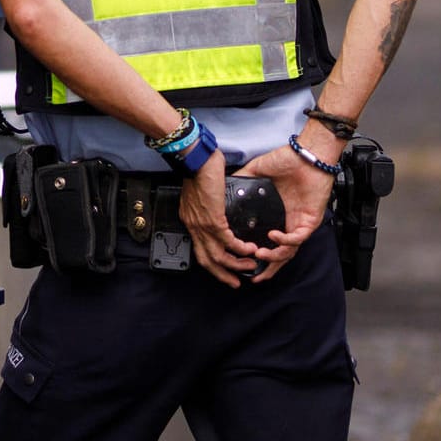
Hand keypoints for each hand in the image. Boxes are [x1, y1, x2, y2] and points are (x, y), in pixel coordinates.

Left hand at [178, 150, 260, 287]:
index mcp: (191, 220)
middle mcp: (194, 226)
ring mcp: (202, 224)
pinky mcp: (212, 219)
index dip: (212, 262)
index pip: (200, 248)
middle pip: (206, 260)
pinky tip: (250, 250)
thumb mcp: (203, 192)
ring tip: (250, 266)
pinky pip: (228, 241)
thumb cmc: (199, 167)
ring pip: (218, 255)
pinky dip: (240, 249)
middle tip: (236, 281)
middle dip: (223, 274)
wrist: (195, 159)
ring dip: (236, 264)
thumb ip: (210, 204)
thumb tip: (221, 208)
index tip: (224, 268)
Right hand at [237, 131, 338, 283]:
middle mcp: (289, 222)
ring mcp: (300, 223)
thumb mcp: (256, 172)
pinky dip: (285, 241)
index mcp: (278, 214)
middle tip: (254, 276)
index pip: (270, 242)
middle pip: (281, 255)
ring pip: (289, 251)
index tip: (243, 259)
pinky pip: (298, 238)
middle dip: (268, 268)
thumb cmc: (286, 160)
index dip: (259, 254)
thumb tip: (228, 188)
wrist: (306, 154)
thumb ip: (243, 181)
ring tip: (259, 254)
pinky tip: (274, 236)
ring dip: (274, 257)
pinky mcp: (310, 221)